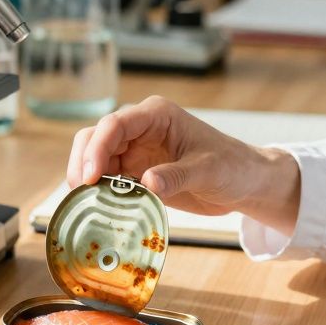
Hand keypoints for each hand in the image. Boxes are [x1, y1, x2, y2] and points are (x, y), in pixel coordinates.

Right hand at [66, 96, 300, 232]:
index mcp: (156, 115)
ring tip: (85, 205)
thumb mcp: (209, 170)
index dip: (97, 148)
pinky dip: (98, 193)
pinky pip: (107, 179)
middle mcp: (140, 129)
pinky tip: (97, 209)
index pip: (115, 124)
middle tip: (80, 194)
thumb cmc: (233, 167)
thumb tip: (147, 182)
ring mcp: (135, 150)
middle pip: (95, 138)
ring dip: (87, 180)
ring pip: (95, 158)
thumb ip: (178, 175)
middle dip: (83, 163)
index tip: (91, 177)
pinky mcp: (135, 172)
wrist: (245, 183)